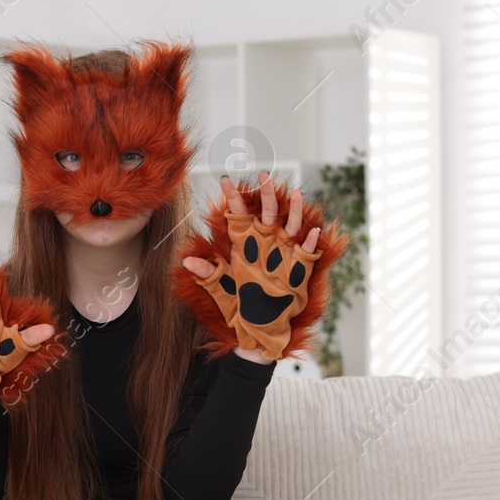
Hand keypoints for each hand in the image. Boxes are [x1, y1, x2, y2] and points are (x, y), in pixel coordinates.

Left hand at [181, 172, 322, 361]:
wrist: (259, 325)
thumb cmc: (240, 304)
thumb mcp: (221, 288)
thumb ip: (207, 273)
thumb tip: (186, 262)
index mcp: (246, 244)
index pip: (238, 214)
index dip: (233, 197)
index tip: (225, 179)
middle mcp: (266, 243)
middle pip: (267, 212)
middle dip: (266, 193)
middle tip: (263, 173)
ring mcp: (284, 253)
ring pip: (290, 225)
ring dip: (294, 210)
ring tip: (296, 193)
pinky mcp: (299, 266)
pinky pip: (307, 251)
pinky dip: (311, 242)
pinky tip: (314, 232)